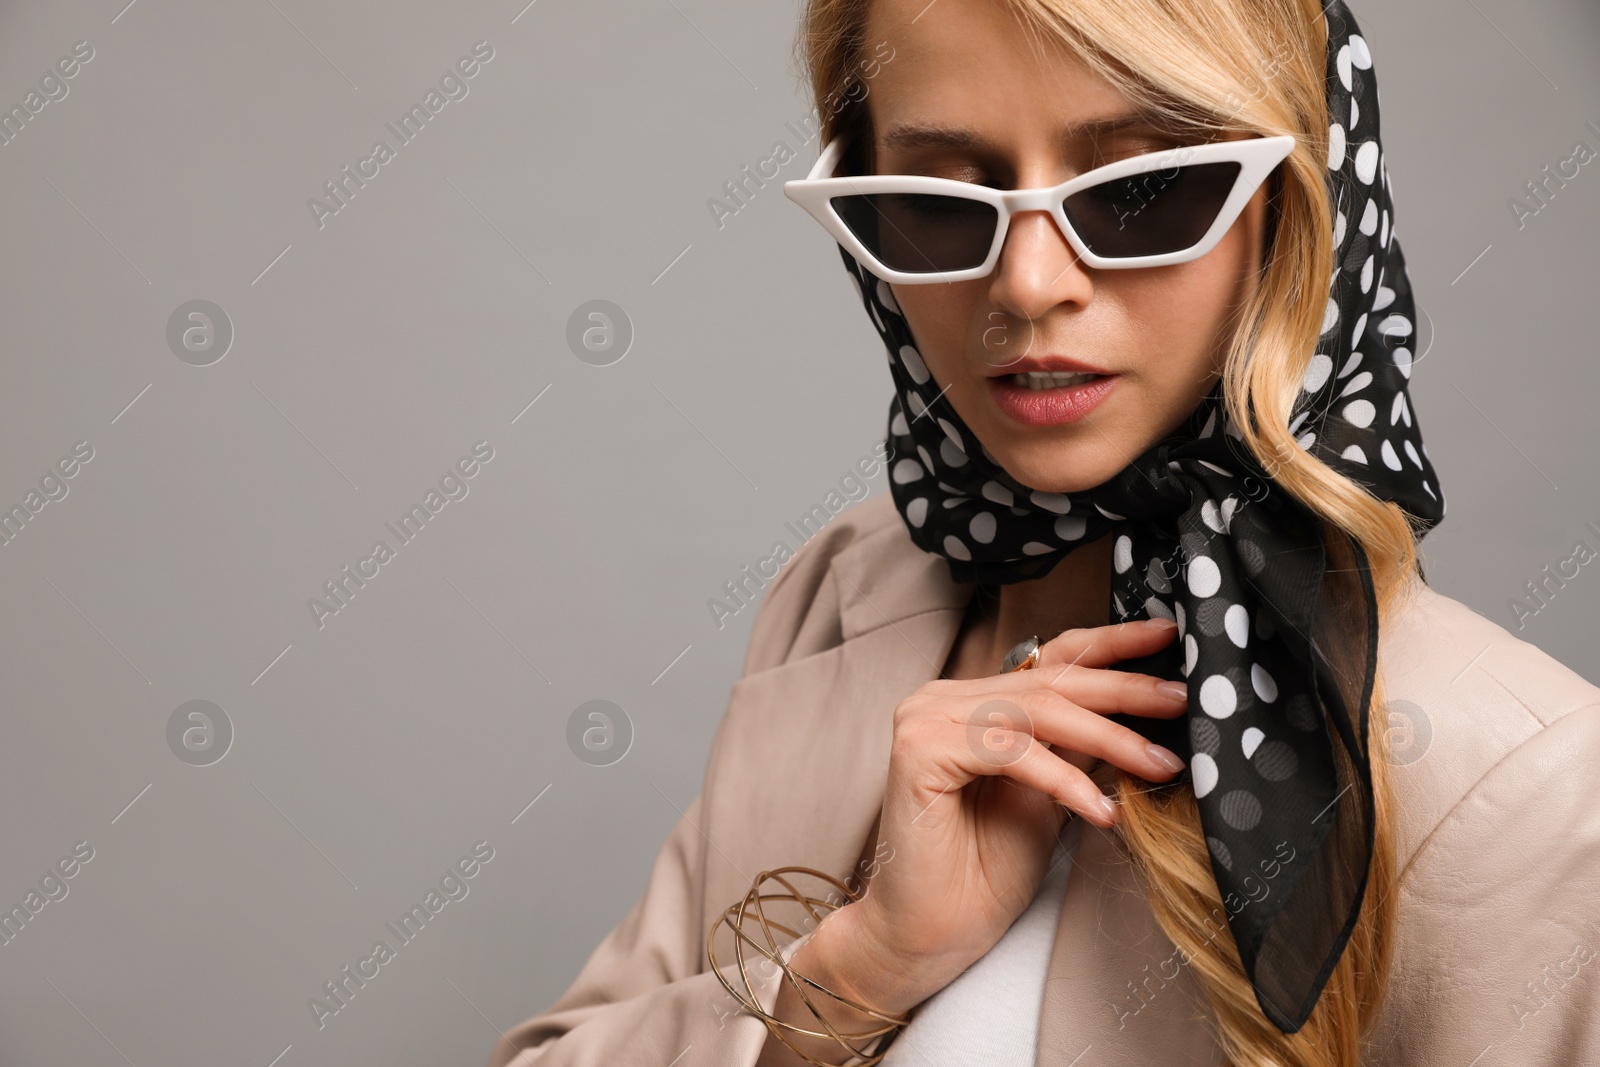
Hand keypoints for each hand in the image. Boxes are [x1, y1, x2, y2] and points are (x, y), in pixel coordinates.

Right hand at [819, 618, 1187, 1016]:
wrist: (927, 935)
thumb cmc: (983, 873)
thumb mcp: (1052, 796)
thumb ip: (1080, 748)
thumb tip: (1145, 710)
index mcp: (974, 702)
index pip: (1052, 660)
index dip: (1112, 645)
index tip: (1168, 634)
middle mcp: (944, 699)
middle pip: (1051, 680)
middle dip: (1125, 690)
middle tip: (1182, 699)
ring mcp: (927, 719)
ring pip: (1038, 712)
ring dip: (1109, 737)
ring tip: (1160, 765)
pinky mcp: (920, 749)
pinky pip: (1011, 751)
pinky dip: (1064, 780)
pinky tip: (1102, 810)